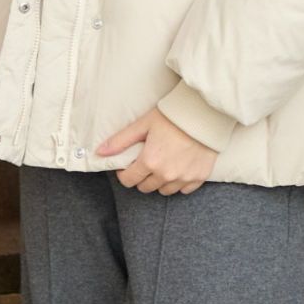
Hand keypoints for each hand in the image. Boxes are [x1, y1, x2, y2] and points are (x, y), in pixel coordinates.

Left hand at [95, 107, 217, 194]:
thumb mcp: (143, 124)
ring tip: (162, 163)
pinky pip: (184, 189)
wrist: (204, 113)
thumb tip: (99, 152)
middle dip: (142, 176)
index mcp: (150, 162)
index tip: (129, 164)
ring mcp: (184, 178)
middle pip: (145, 187)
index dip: (125, 173)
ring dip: (160, 181)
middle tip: (146, 161)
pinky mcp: (199, 177)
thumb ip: (120, 141)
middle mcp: (166, 174)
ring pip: (164, 190)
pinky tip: (178, 167)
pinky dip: (179, 182)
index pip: (129, 180)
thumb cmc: (172, 116)